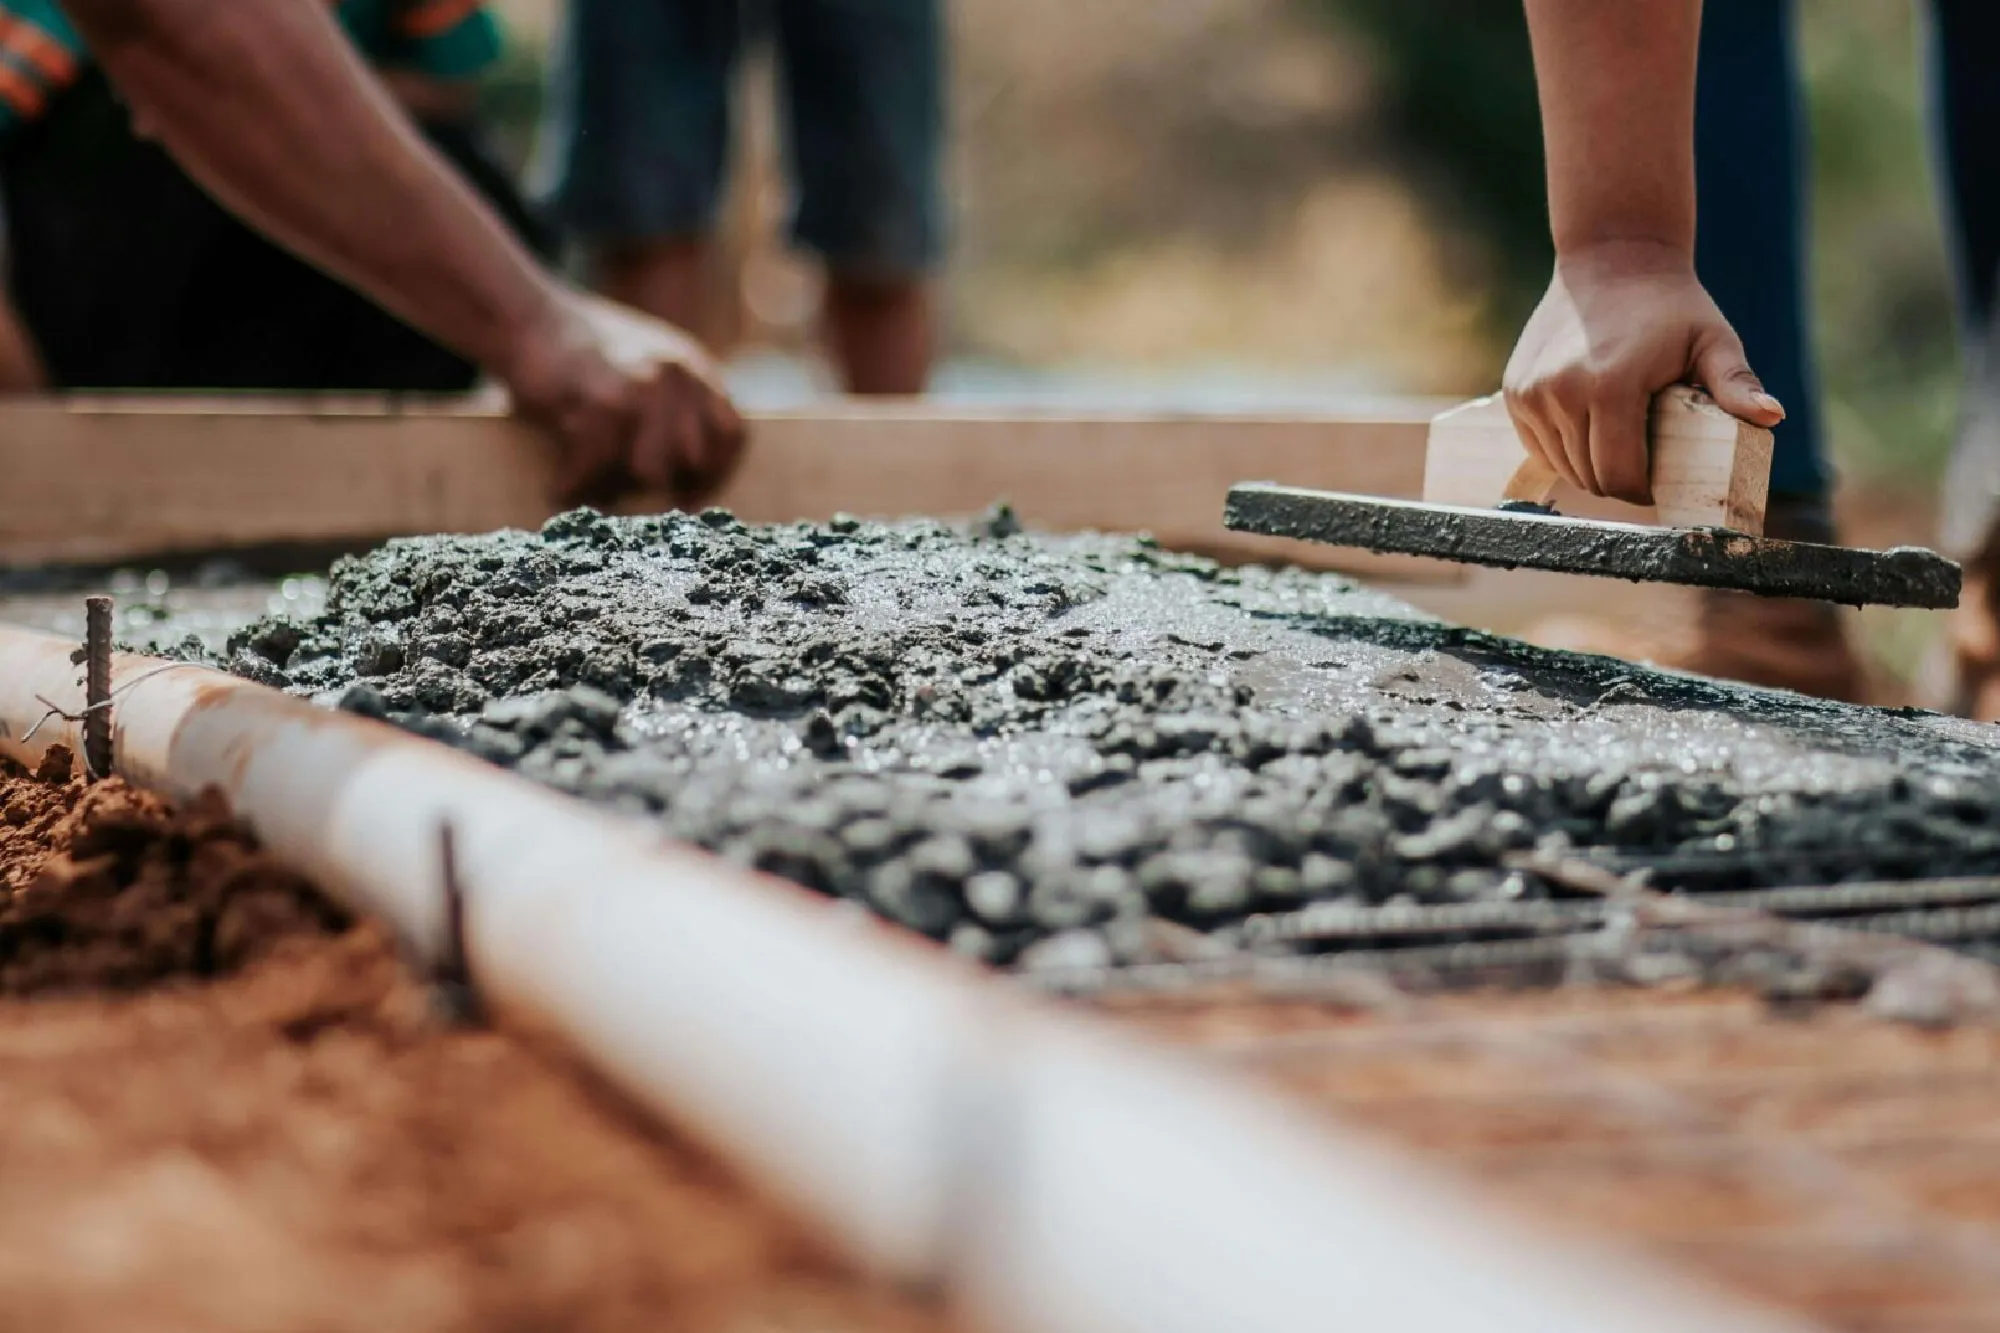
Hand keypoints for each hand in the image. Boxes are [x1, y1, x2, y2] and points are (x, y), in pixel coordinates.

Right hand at [500, 289, 747, 507]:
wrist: (527, 316)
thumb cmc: (579, 356)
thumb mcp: (645, 366)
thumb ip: (673, 408)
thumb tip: (682, 478)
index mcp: (694, 368)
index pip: (731, 435)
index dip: (713, 473)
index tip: (688, 497)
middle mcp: (678, 374)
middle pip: (689, 459)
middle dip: (656, 484)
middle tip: (620, 493)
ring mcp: (644, 384)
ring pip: (647, 470)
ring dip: (612, 486)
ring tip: (585, 487)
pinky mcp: (603, 398)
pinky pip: (598, 464)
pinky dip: (574, 482)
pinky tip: (559, 486)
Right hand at [1502, 239, 1783, 504]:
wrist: (1611, 258)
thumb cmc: (1671, 306)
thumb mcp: (1712, 342)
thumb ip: (1736, 384)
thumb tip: (1772, 417)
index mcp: (1611, 387)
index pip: (1621, 475)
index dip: (1643, 491)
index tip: (1660, 484)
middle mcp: (1562, 393)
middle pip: (1590, 476)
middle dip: (1618, 481)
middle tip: (1643, 465)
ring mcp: (1532, 393)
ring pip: (1562, 465)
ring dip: (1589, 466)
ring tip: (1617, 443)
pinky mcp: (1516, 392)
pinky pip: (1539, 445)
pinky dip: (1562, 449)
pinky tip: (1587, 427)